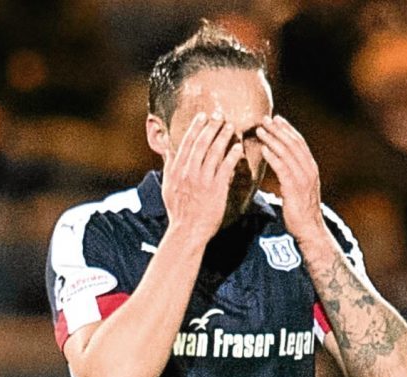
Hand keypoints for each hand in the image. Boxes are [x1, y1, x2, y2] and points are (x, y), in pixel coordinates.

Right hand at [161, 112, 245, 242]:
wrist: (187, 231)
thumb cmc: (178, 211)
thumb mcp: (168, 186)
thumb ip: (169, 166)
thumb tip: (168, 149)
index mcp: (176, 171)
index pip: (186, 144)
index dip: (195, 128)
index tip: (203, 116)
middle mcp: (187, 173)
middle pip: (200, 144)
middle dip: (211, 127)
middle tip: (220, 115)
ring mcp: (202, 181)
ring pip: (213, 153)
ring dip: (223, 137)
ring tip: (231, 126)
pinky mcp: (215, 189)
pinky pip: (225, 168)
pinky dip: (232, 156)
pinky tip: (238, 147)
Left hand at [256, 115, 327, 240]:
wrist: (309, 229)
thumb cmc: (299, 211)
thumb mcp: (297, 188)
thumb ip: (291, 174)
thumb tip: (280, 164)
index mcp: (310, 167)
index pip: (298, 142)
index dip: (287, 129)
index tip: (275, 119)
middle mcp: (309, 169)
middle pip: (293, 143)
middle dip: (278, 129)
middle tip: (264, 118)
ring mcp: (303, 178)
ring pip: (287, 153)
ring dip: (273, 139)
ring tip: (259, 130)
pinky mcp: (295, 188)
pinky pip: (283, 168)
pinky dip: (273, 156)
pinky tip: (263, 149)